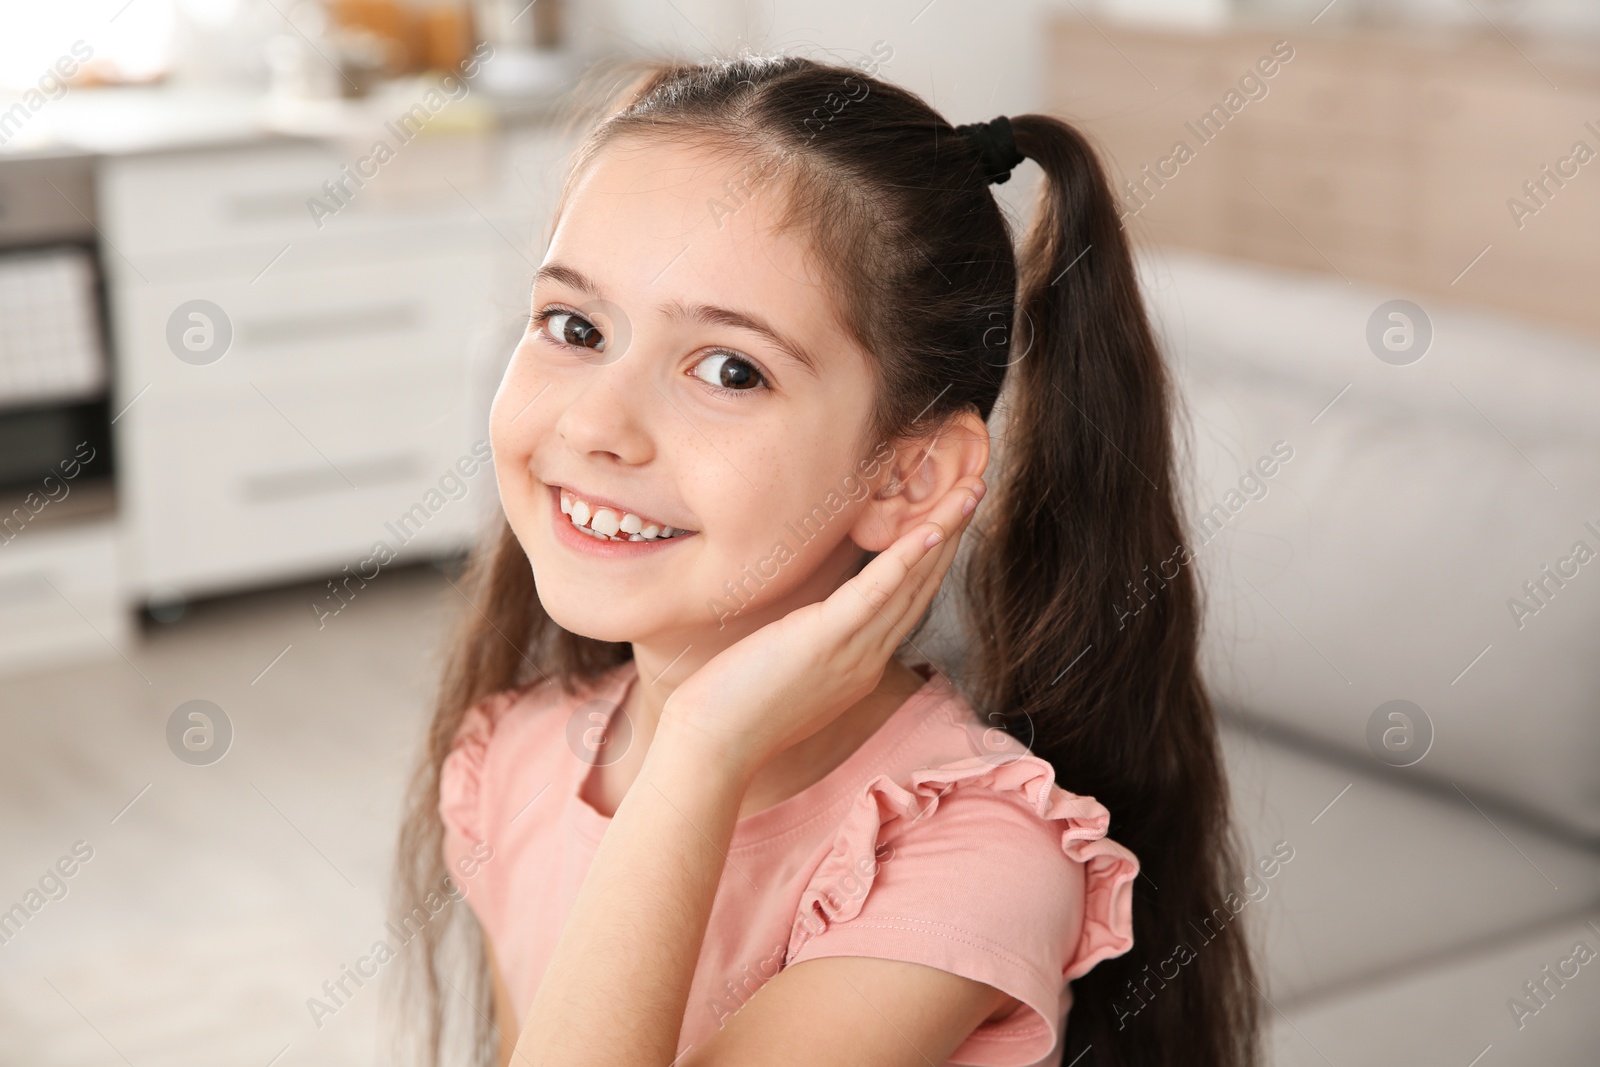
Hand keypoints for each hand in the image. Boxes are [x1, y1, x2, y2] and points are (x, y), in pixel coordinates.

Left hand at [658, 476, 986, 776]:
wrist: (712, 746)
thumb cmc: (733, 710)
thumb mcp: (787, 674)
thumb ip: (811, 647)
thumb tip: (805, 622)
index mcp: (860, 664)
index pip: (906, 601)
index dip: (932, 557)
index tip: (949, 518)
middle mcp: (868, 657)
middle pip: (921, 586)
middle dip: (952, 535)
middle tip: (976, 489)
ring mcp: (853, 651)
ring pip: (911, 583)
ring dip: (944, 533)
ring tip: (971, 490)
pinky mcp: (826, 639)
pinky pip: (876, 593)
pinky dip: (905, 558)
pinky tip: (930, 528)